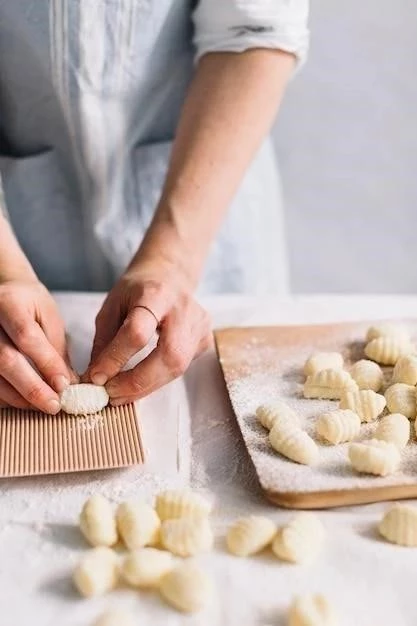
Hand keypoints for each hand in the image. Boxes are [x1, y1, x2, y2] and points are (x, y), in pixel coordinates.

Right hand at [0, 280, 76, 411]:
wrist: (4, 293)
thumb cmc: (29, 304)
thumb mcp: (49, 317)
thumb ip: (57, 349)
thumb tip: (68, 384)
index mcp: (9, 303)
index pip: (26, 337)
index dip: (46, 363)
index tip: (64, 384)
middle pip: (5, 360)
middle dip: (32, 387)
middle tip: (54, 405)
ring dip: (19, 397)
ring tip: (42, 405)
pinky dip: (6, 396)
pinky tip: (23, 401)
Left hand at [84, 264, 211, 403]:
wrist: (170, 275)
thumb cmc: (138, 290)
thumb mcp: (112, 306)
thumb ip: (104, 341)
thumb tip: (95, 379)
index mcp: (155, 295)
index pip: (138, 332)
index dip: (116, 358)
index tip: (96, 378)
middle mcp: (183, 309)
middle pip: (169, 355)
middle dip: (138, 382)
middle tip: (111, 395)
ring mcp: (199, 326)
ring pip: (177, 368)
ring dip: (146, 387)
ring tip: (120, 393)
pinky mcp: (205, 340)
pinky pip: (181, 368)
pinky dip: (157, 379)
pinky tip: (141, 380)